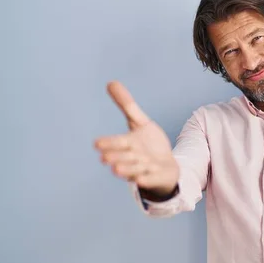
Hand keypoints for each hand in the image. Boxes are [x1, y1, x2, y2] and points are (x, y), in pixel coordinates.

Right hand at [93, 81, 178, 195]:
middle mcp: (134, 158)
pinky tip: (140, 179)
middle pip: (123, 157)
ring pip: (134, 169)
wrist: (167, 166)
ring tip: (116, 169)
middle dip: (115, 157)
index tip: (97, 144)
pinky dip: (145, 179)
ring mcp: (145, 169)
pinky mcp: (157, 177)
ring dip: (126, 169)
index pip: (116, 142)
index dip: (108, 143)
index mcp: (128, 144)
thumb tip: (111, 82)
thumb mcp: (140, 122)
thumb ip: (127, 105)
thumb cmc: (148, 145)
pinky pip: (150, 179)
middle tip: (105, 157)